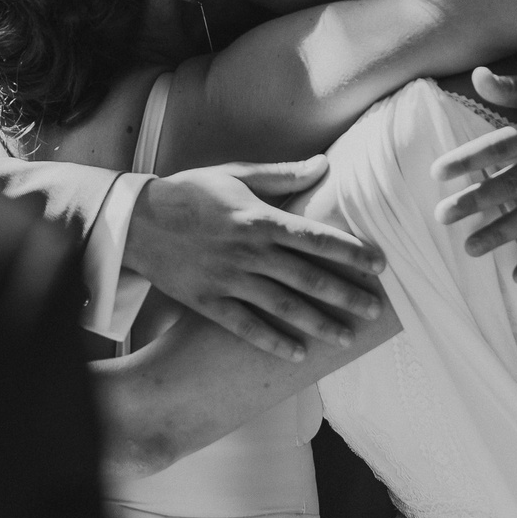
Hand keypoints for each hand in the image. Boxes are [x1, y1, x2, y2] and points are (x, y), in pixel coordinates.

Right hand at [128, 159, 386, 363]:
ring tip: (346, 337)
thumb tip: (324, 164)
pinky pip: (245, 326)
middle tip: (375, 309)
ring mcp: (228, 279)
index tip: (379, 264)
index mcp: (259, 218)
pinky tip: (297, 353)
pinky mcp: (208, 301)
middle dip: (345, 294)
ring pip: (282, 306)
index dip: (351, 251)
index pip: (315, 237)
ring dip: (317, 323)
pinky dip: (272, 341)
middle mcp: (248, 251)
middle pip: (307, 276)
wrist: (137, 220)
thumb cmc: (191, 192)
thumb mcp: (236, 175)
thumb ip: (282, 175)